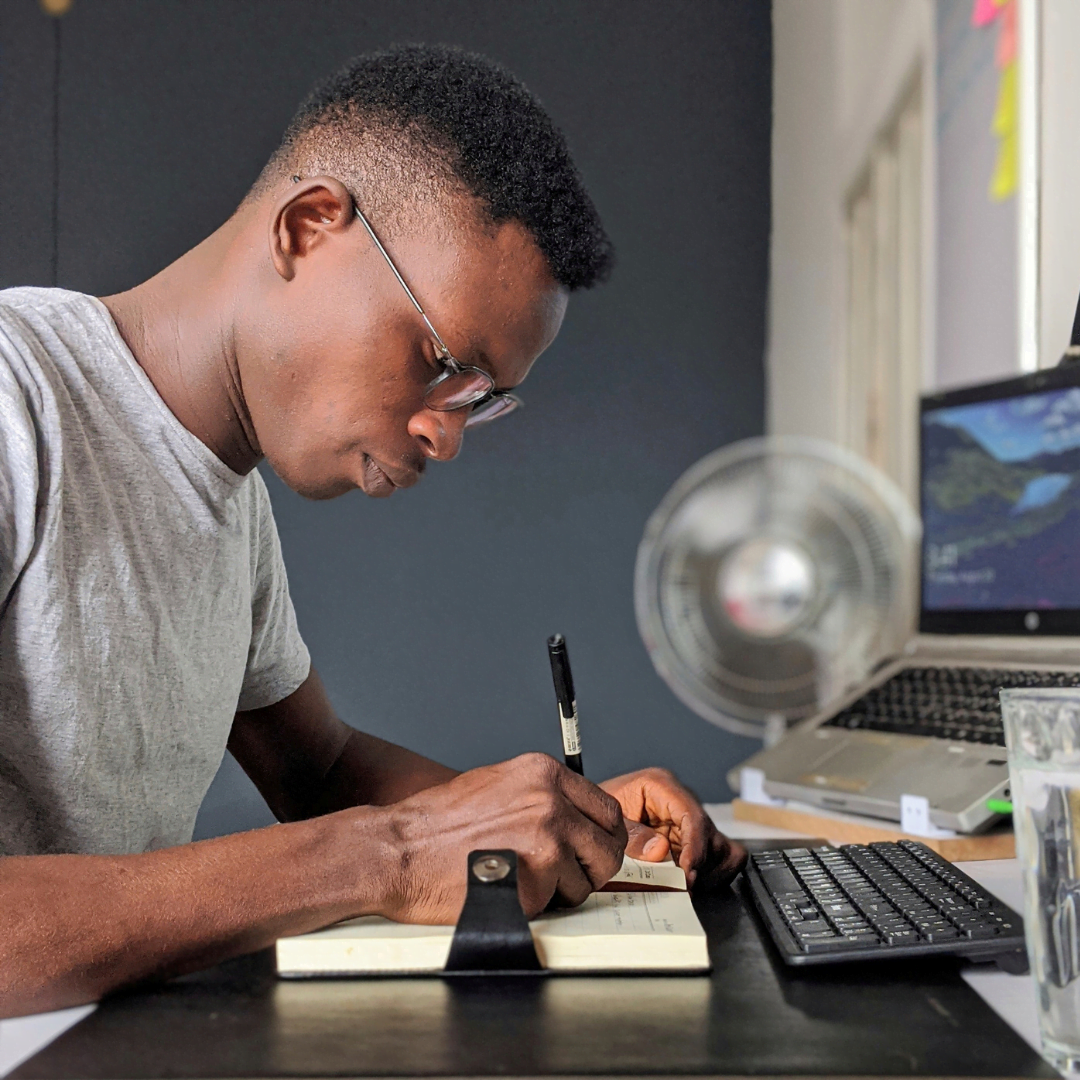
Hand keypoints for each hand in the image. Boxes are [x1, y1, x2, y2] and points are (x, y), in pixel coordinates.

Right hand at [381, 752, 625, 923]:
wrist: (400, 850)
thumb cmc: (438, 822)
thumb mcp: (497, 784)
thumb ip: (540, 795)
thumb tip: (574, 815)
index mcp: (544, 774)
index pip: (606, 808)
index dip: (602, 835)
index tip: (593, 848)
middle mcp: (551, 804)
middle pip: (608, 845)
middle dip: (593, 865)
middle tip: (571, 874)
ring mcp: (547, 843)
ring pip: (588, 878)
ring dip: (566, 888)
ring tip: (528, 881)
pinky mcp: (536, 883)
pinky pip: (559, 902)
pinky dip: (541, 904)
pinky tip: (511, 891)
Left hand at [599, 768, 745, 890]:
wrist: (592, 813)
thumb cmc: (600, 811)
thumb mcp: (609, 819)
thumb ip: (631, 835)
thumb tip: (659, 850)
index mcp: (661, 785)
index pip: (693, 816)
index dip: (694, 848)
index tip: (687, 874)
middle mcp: (681, 799)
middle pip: (710, 835)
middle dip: (698, 865)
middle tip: (680, 887)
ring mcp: (690, 820)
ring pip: (721, 848)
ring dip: (705, 871)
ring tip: (681, 884)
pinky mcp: (694, 838)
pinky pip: (722, 855)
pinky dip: (712, 872)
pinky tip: (690, 880)